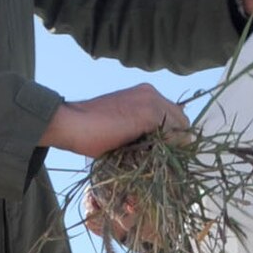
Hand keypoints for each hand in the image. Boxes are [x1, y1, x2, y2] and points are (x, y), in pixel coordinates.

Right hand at [41, 84, 187, 158]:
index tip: (165, 152)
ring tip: (158, 159)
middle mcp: (151, 93)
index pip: (173, 115)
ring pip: (180, 126)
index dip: (172, 135)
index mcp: (144, 94)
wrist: (71, 123)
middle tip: (165, 159)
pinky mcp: (149, 113)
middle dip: (177, 140)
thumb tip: (158, 149)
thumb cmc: (89, 131)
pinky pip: (173, 133)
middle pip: (181, 119)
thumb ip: (141, 130)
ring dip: (173, 144)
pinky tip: (153, 156)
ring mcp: (151, 101)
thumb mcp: (121, 128)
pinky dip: (168, 147)